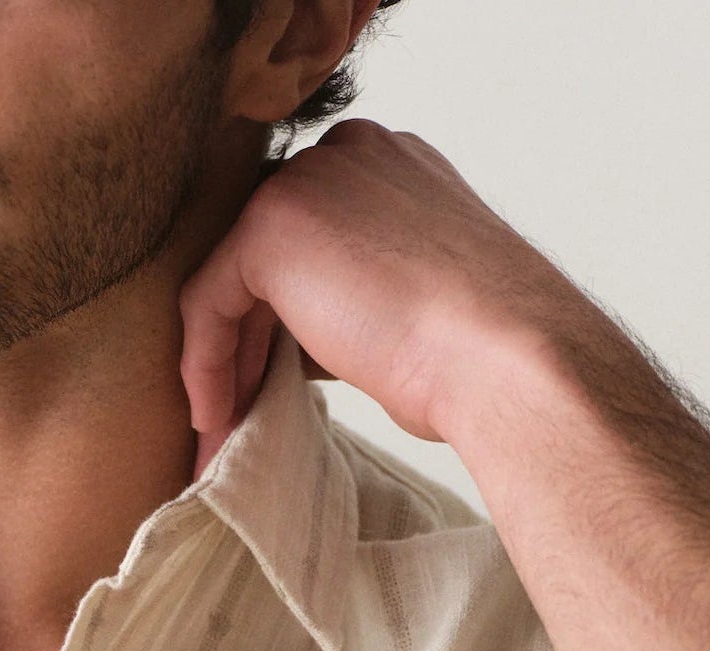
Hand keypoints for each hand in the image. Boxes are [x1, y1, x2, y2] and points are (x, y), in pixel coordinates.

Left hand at [178, 118, 590, 475]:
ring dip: (224, 364)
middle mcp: (349, 155)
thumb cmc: (477, 356)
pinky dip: (206, 364)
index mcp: (392, 169)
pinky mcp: (272, 222)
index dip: (284, 321)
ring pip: (234, 280)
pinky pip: (210, 300)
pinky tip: (216, 418)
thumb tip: (300, 347)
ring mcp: (310, 180)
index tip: (271, 385)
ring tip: (223, 436)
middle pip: (268, 258)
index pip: (313, 242)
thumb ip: (357, 299)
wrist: (502, 356)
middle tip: (238, 416)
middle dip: (249, 344)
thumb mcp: (415, 308)